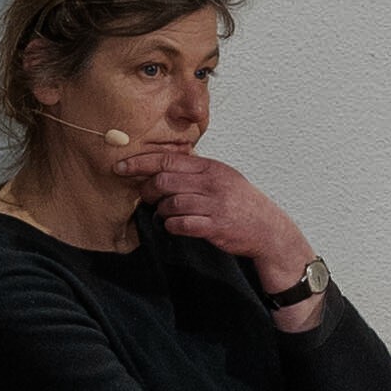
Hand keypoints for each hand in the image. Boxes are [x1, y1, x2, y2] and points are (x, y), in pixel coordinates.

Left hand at [116, 141, 311, 290]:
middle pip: (164, 180)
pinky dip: (172, 226)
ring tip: (165, 214)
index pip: (169, 159)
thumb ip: (196, 172)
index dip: (140, 162)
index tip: (120, 167)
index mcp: (212, 168)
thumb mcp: (223, 179)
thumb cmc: (242, 204)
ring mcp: (215, 205)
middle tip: (145, 198)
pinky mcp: (215, 226)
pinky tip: (175, 226)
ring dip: (161, 211)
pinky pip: (180, 224)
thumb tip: (161, 167)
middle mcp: (213, 183)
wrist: (270, 230)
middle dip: (147, 190)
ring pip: (170, 204)